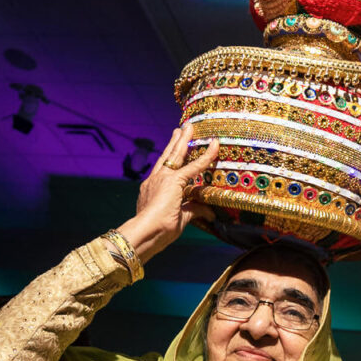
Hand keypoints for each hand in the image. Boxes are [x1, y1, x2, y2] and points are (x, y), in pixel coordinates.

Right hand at [120, 123, 217, 259]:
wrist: (147, 233)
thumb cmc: (158, 232)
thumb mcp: (178, 218)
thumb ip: (192, 210)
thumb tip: (207, 210)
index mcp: (151, 189)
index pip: (162, 170)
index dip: (168, 159)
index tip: (172, 148)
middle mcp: (155, 180)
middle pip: (167, 156)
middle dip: (174, 142)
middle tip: (180, 129)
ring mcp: (163, 179)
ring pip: (176, 155)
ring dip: (184, 140)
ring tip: (189, 127)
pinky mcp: (174, 181)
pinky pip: (194, 166)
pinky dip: (206, 156)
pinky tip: (213, 145)